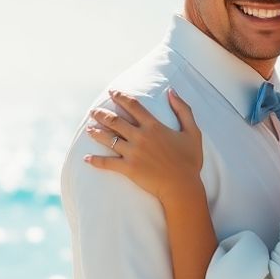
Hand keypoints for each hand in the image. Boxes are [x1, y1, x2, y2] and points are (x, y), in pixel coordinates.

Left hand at [84, 89, 202, 203]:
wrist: (182, 186)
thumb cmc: (190, 160)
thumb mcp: (193, 132)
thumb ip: (183, 110)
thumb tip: (171, 91)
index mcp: (154, 126)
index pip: (133, 106)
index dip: (121, 97)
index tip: (112, 92)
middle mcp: (140, 137)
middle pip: (115, 120)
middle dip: (102, 114)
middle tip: (94, 111)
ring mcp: (133, 153)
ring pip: (109, 139)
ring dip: (96, 132)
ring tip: (88, 129)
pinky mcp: (128, 168)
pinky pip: (107, 163)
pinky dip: (96, 161)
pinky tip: (86, 158)